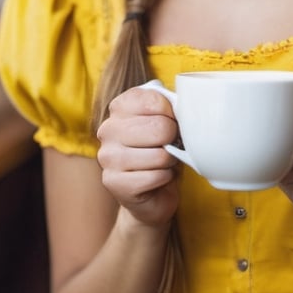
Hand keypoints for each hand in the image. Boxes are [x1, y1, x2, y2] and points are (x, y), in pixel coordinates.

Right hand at [96, 86, 180, 226]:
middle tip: (169, 146)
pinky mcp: (113, 182)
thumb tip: (185, 108)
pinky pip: (155, 177)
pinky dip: (164, 178)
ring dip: (169, 161)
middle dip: (173, 140)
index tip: (172, 122)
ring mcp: (107, 157)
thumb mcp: (168, 121)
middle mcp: (108, 129)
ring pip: (159, 155)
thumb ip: (171, 108)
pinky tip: (157, 178)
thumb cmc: (162, 150)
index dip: (173, 114)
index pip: (154, 100)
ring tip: (162, 163)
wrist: (153, 193)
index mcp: (120, 107)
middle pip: (159, 127)